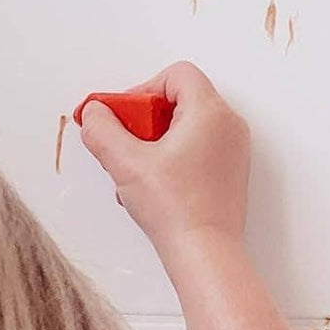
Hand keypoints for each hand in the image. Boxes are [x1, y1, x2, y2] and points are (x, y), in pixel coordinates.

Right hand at [79, 62, 250, 258]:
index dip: (144, 90)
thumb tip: (95, 113)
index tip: (126, 119)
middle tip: (129, 146)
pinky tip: (154, 188)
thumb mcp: (125, 163)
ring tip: (139, 174)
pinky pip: (197, 151)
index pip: (176, 75)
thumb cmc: (176, 210)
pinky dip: (173, 160)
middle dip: (146, 120)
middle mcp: (229, 127)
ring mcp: (234, 152)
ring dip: (155, 144)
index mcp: (210, 112)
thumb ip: (102, 129)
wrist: (206, 254)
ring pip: (187, 128)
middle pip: (181, 100)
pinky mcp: (231, 175)